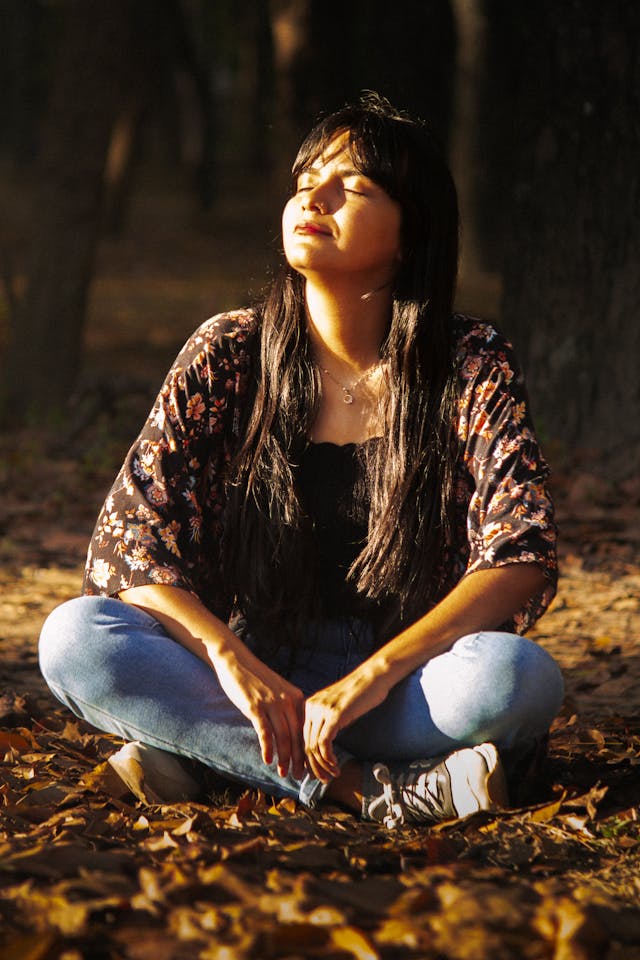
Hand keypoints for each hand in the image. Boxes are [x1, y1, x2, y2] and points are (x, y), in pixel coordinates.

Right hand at [214, 650, 305, 779]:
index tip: (307, 765)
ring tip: (283, 773)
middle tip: (298, 776)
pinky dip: (268, 748)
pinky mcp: (255, 706)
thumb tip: (292, 733)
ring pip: (283, 736)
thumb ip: (287, 709)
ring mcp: (272, 703)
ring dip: (284, 758)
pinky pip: (265, 731)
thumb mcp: (278, 692)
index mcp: (296, 698)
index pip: (305, 729)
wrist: (237, 661)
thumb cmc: (257, 679)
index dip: (306, 750)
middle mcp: (288, 701)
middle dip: (298, 759)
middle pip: (297, 736)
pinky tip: (267, 760)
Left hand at [303, 669, 389, 782]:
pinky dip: (328, 759)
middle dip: (313, 766)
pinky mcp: (334, 715)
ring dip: (322, 766)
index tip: (315, 773)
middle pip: (306, 744)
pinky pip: (324, 743)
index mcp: (310, 706)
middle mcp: (311, 707)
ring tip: (332, 776)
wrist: (373, 677)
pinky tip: (335, 766)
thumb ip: (329, 723)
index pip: (303, 738)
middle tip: (323, 780)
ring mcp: (321, 710)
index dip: (307, 759)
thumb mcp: (339, 709)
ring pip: (313, 746)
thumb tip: (325, 747)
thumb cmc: (361, 693)